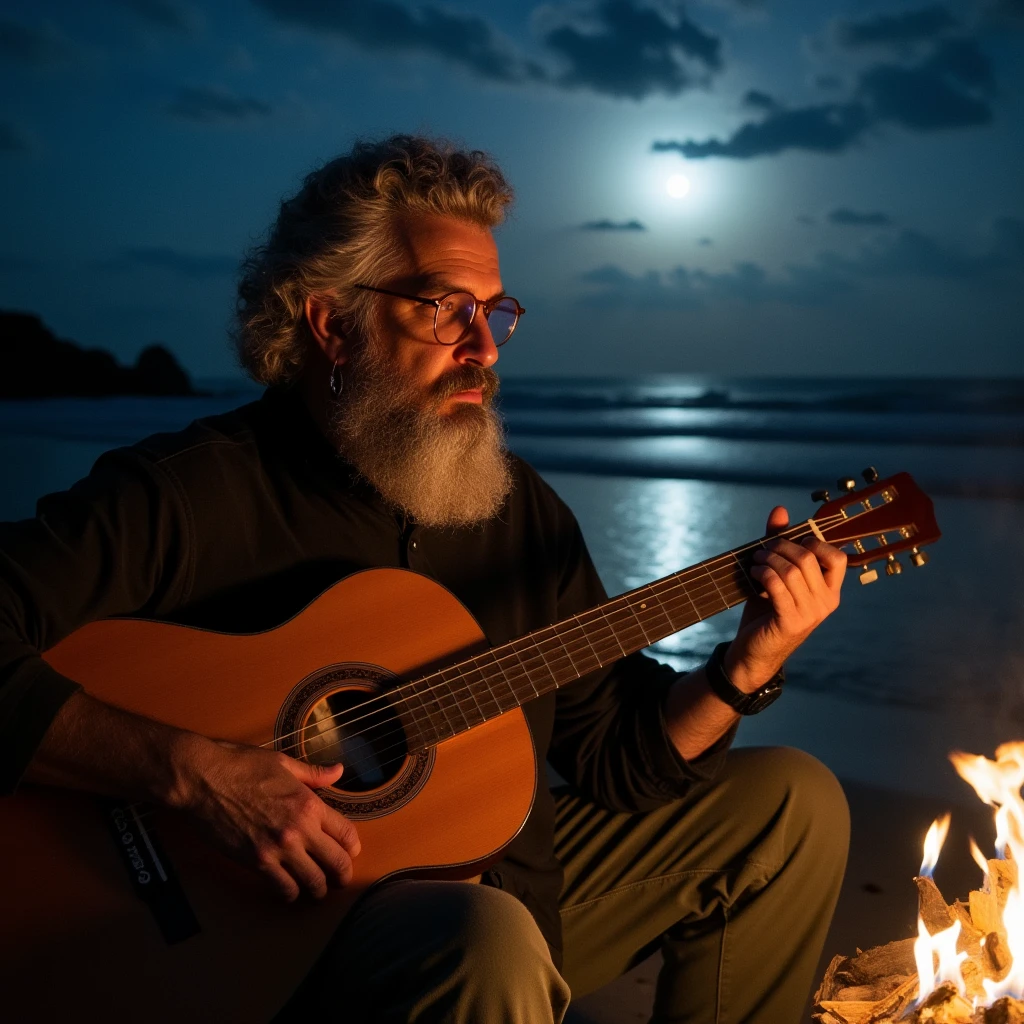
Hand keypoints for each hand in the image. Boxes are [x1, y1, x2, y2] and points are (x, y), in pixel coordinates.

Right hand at [171, 736, 360, 901]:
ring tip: (318, 889)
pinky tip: (290, 889)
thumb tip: (338, 771)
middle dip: (343, 874)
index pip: (346, 832)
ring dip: (319, 889)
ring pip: (313, 882)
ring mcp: (278, 848)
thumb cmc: (241, 766)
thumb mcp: (283, 763)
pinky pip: (284, 888)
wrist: (203, 779)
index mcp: (309, 803)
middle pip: (336, 862)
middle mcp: (299, 829)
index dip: (352, 846)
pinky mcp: (256, 862)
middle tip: (342, 878)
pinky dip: (291, 893)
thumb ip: (314, 773)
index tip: (351, 851)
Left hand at [725, 506, 846, 691]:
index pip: (838, 557)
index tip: (790, 542)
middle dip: (780, 546)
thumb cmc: (767, 610)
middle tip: (762, 549)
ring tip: (754, 561)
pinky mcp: (791, 621)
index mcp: (830, 590)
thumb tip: (779, 509)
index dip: (814, 542)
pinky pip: (777, 585)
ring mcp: (811, 614)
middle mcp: (827, 602)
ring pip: (791, 570)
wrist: (754, 650)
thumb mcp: (776, 575)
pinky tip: (753, 573)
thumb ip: (780, 544)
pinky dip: (762, 573)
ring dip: (767, 559)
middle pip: (808, 558)